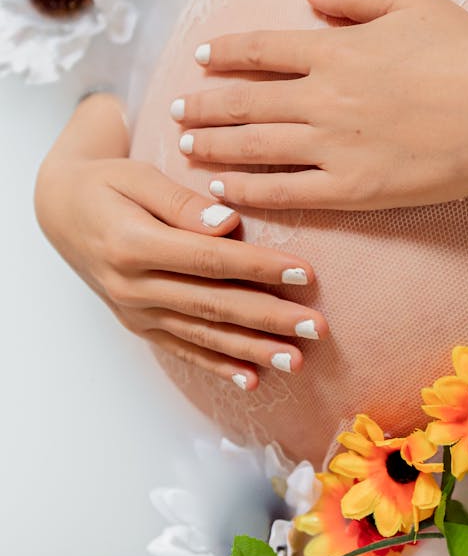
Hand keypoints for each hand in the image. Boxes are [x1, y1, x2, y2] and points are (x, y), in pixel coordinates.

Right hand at [35, 96, 326, 387]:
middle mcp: (133, 287)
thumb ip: (183, 203)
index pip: (210, 260)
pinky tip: (253, 379)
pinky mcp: (140, 325)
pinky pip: (184, 349)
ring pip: (204, 335)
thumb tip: (228, 225)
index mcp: (133, 246)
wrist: (62, 210)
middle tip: (317, 327)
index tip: (306, 273)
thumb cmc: (107, 184)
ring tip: (297, 359)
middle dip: (271, 319)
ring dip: (253, 350)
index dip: (260, 267)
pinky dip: (219, 366)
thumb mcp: (139, 176)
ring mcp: (136, 312)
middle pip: (214, 305)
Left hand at [172, 0, 467, 209]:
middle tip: (176, 109)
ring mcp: (333, 145)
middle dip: (204, 104)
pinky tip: (224, 187)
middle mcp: (322, 96)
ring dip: (214, 145)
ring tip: (187, 146)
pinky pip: (286, 191)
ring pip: (255, 147)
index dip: (224, 54)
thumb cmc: (467, 51)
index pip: (260, 50)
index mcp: (335, 48)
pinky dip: (249, 189)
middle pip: (245, 101)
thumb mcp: (412, 0)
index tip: (201, 59)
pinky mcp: (352, 189)